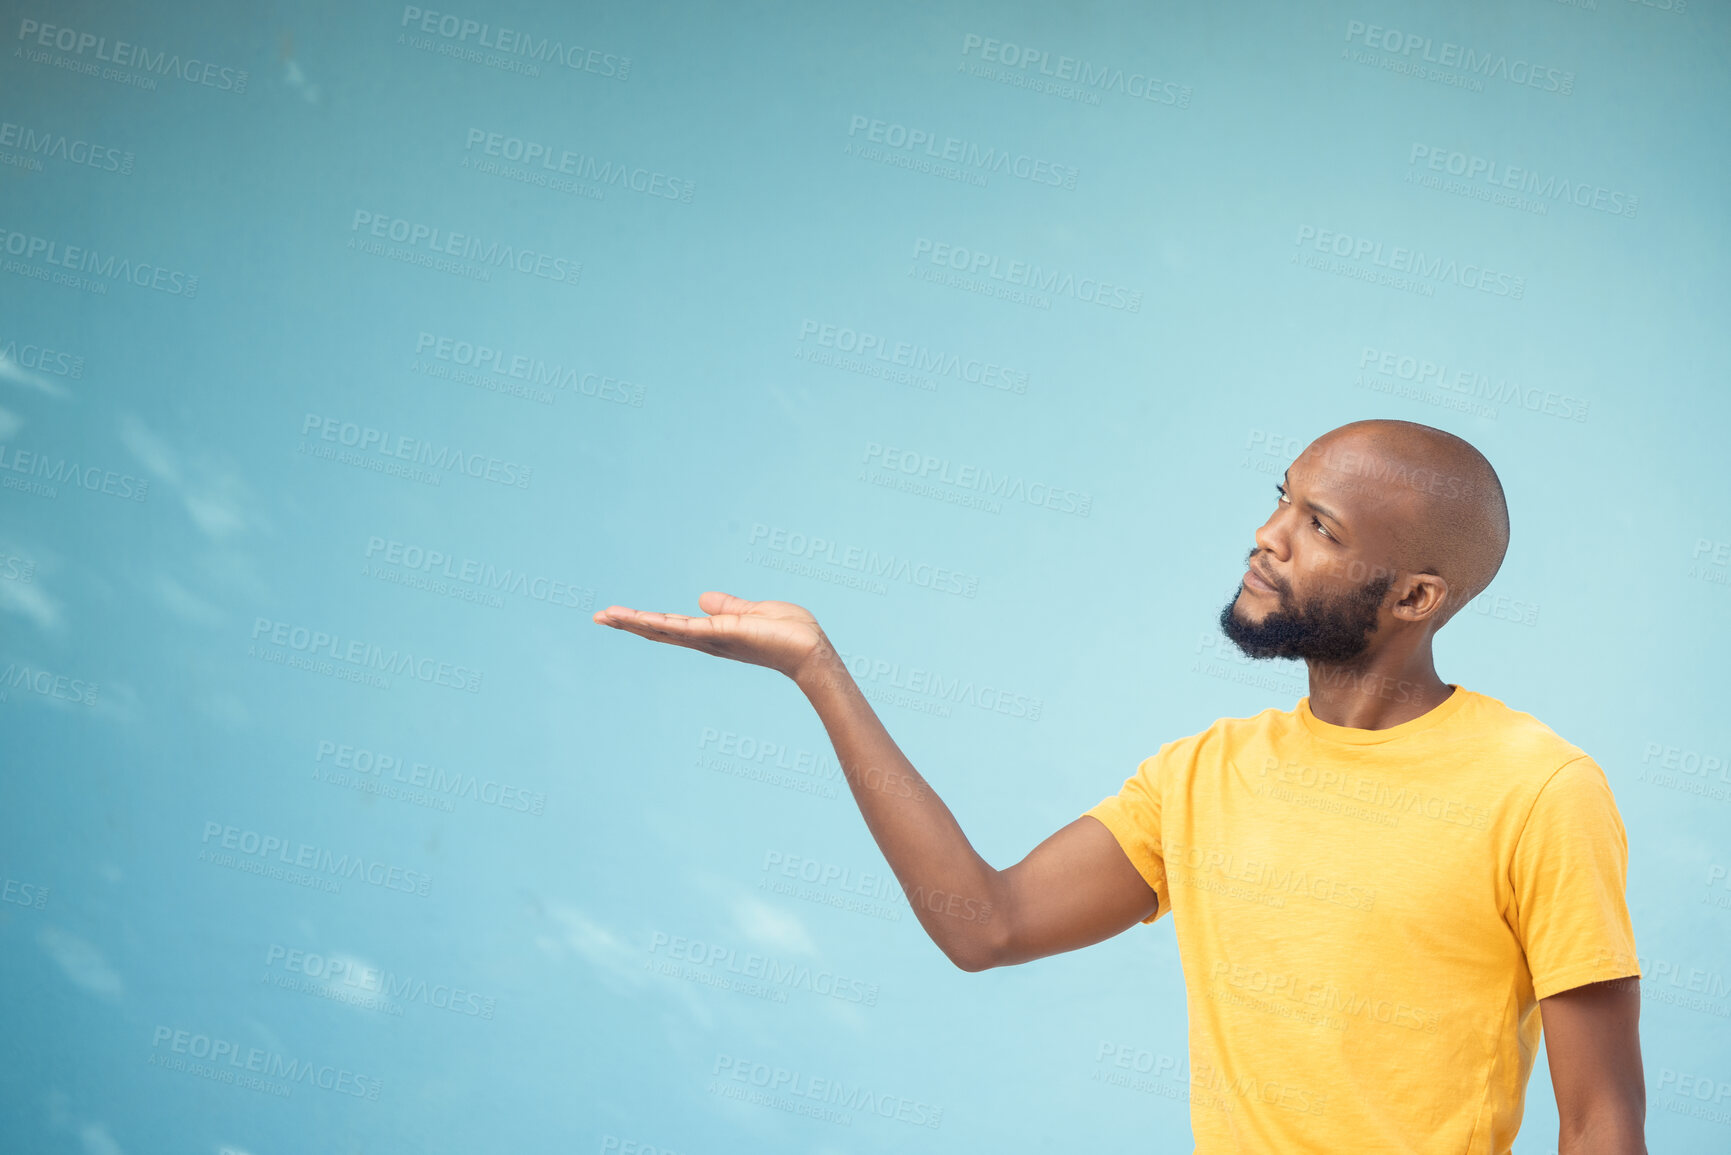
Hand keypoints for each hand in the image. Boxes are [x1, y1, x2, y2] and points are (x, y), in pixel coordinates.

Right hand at [592, 591, 828, 681]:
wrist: (811, 650)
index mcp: (712, 634)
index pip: (671, 627)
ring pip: (664, 631)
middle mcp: (707, 641)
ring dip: (634, 623)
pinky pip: (684, 628)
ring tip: (605, 616)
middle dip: (629, 625)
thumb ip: (728, 606)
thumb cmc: (790, 633)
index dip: (645, 621)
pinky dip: (659, 623)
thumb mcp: (753, 611)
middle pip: (660, 632)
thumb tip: (703, 599)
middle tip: (598, 617)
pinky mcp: (721, 634)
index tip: (619, 614)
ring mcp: (711, 639)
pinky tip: (638, 618)